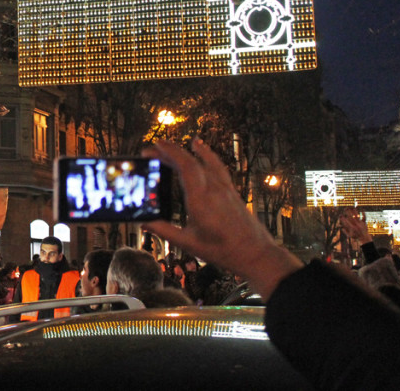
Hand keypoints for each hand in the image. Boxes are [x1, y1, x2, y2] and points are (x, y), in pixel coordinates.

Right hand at [142, 139, 302, 300]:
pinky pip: (217, 166)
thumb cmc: (223, 251)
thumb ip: (164, 231)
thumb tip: (144, 223)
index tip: (154, 147)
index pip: (185, 167)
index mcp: (201, 200)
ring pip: (205, 161)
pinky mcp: (231, 191)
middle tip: (153, 149)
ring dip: (186, 151)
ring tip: (171, 146)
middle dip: (171, 151)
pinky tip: (200, 147)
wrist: (256, 255)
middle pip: (192, 161)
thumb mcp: (189, 244)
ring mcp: (225, 189)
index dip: (169, 153)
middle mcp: (214, 189)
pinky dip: (206, 154)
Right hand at [340, 209, 372, 243]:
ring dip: (354, 212)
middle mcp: (356, 225)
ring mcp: (360, 224)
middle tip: (345, 209)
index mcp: (352, 228)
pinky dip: (363, 214)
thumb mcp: (349, 235)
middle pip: (351, 217)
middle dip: (348, 213)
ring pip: (357, 216)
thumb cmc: (356, 237)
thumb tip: (341, 228)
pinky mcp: (364, 223)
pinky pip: (364, 217)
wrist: (365, 238)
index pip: (346, 221)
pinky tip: (362, 210)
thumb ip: (345, 231)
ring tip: (352, 207)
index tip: (340, 215)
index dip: (343, 218)